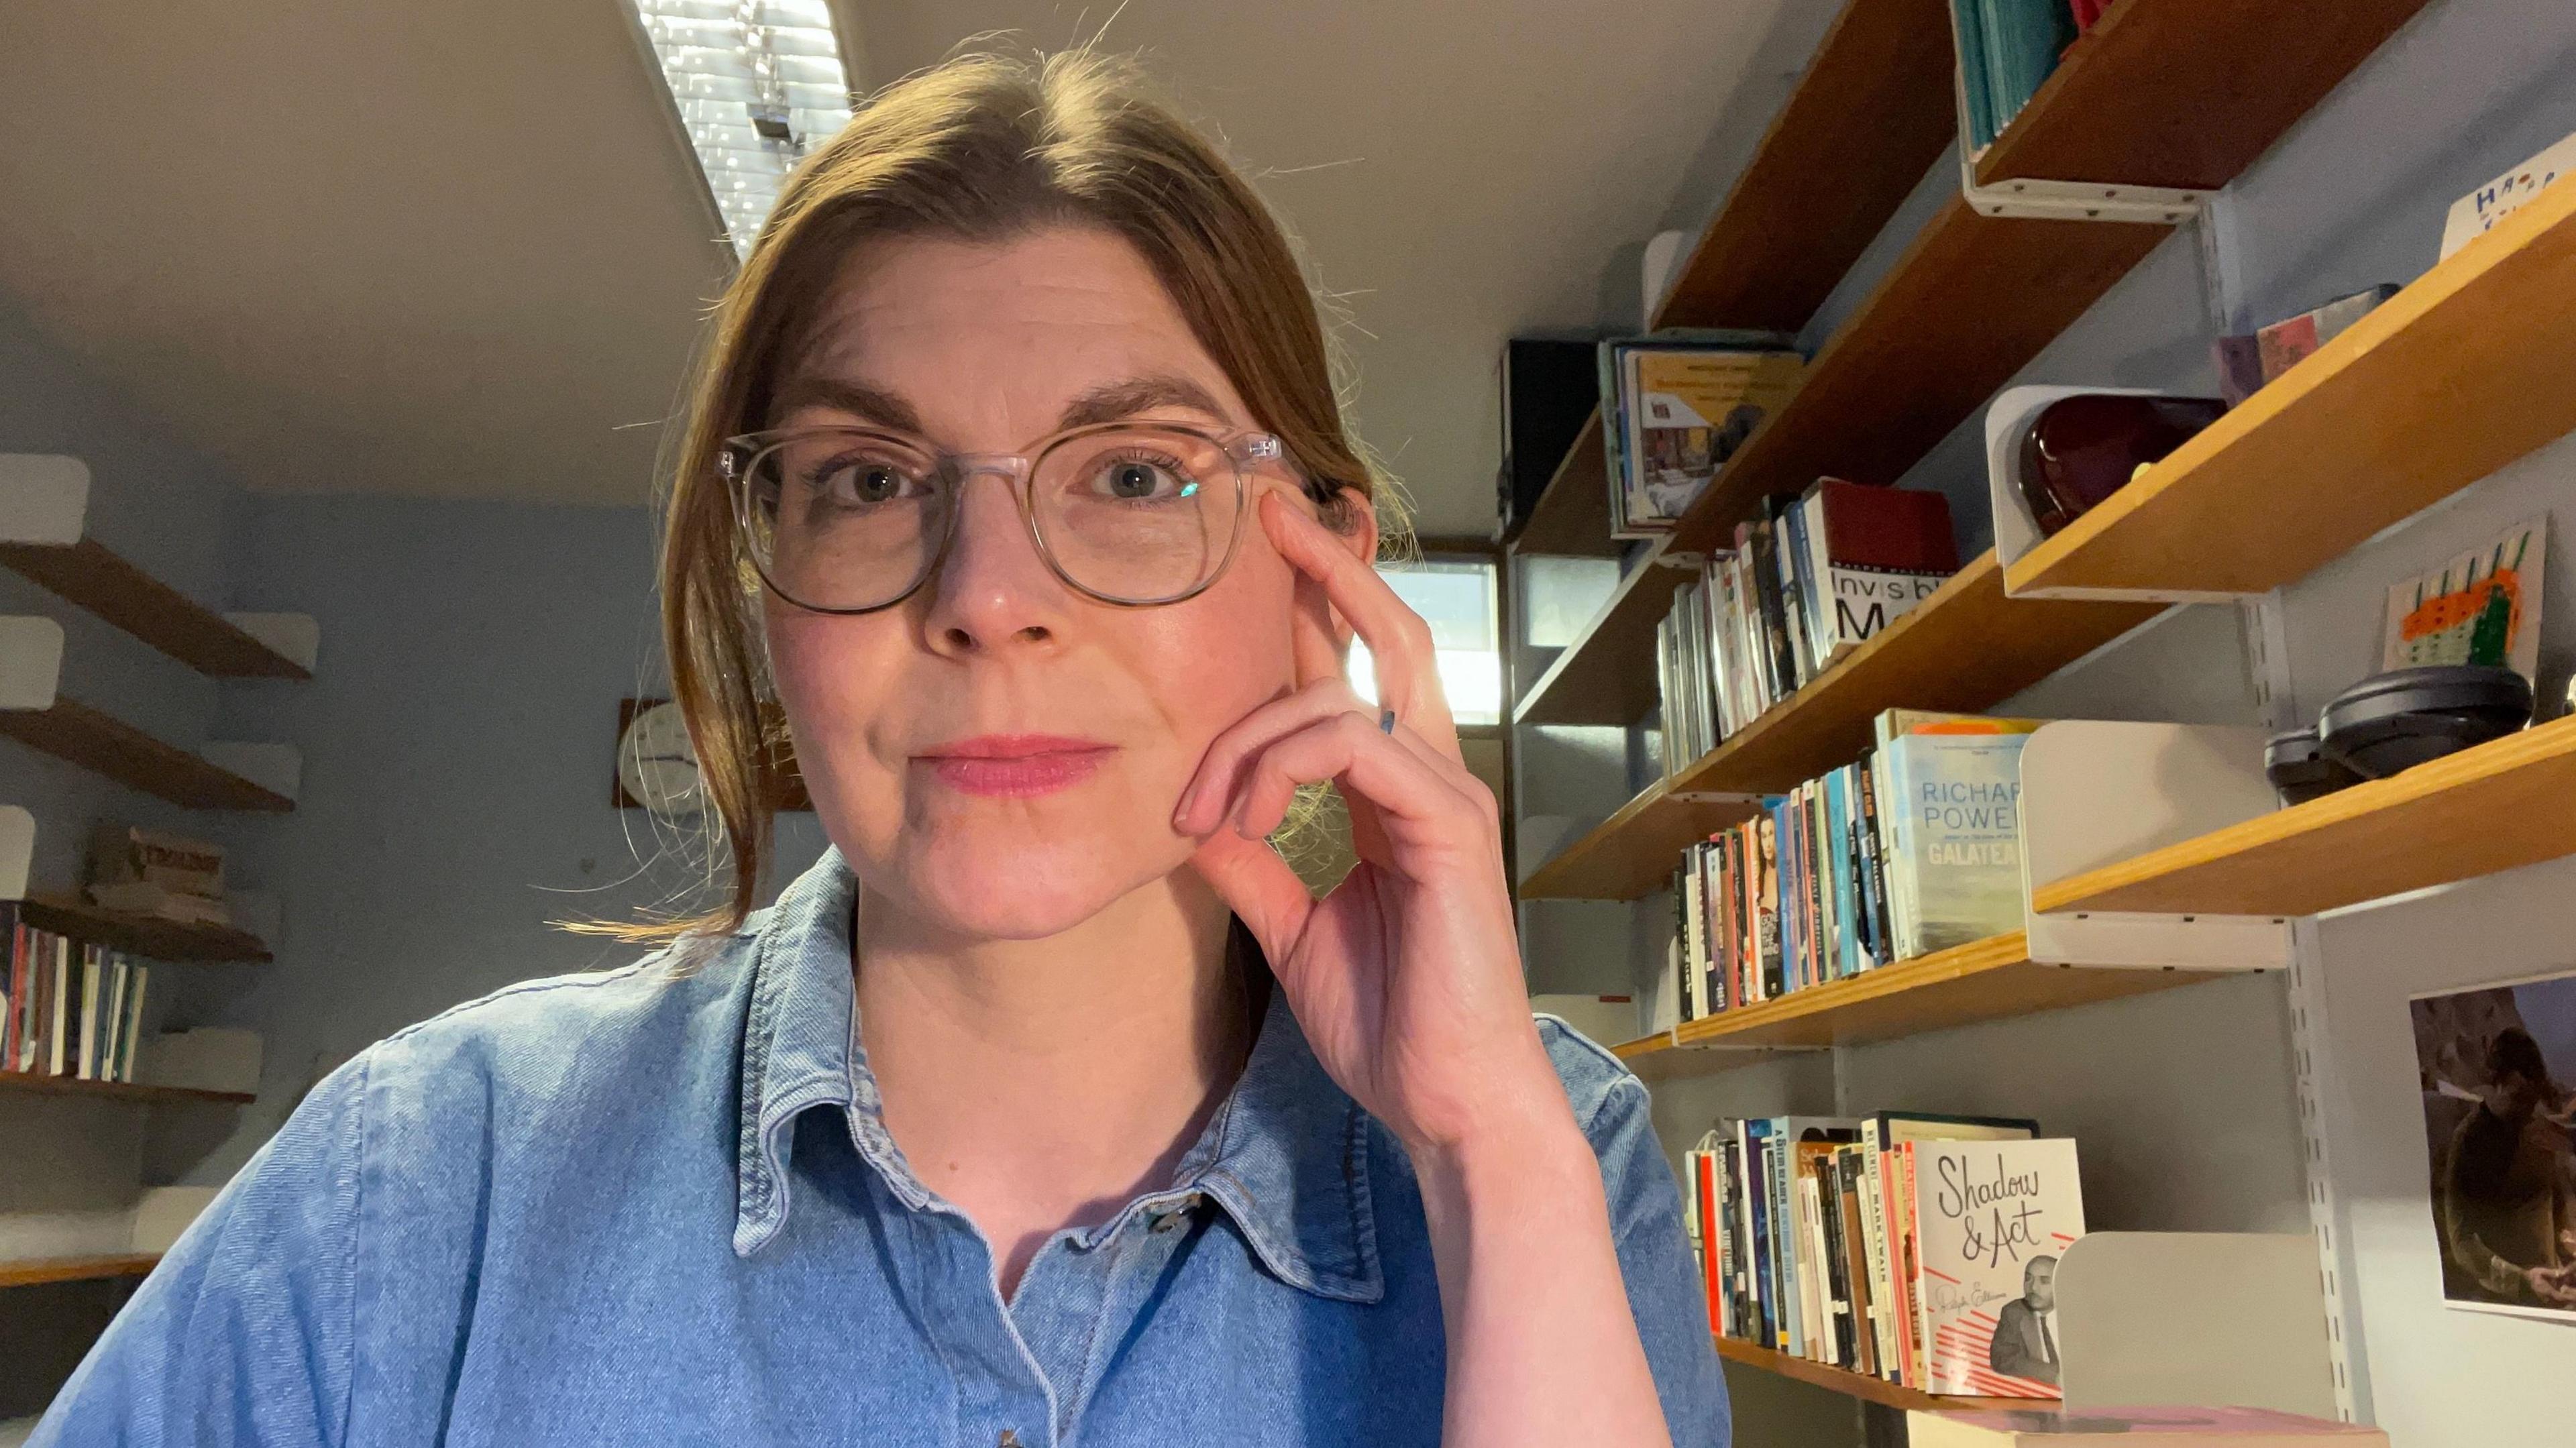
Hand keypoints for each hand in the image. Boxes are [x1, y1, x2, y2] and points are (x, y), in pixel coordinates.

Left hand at [1174, 491, 1568, 1158]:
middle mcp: (1428, 779)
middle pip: (1386, 640)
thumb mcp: (1292, 930)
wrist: (1448, 1101)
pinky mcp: (1446, 825)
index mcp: (1392, 799)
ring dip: (1244, 739)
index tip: (1270, 549)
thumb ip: (1251, 866)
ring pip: (1335, 701)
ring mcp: (1444, 796)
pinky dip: (1278, 767)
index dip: (1314, 611)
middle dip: (1327, 568)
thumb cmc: (1389, 1025)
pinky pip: (1352, 747)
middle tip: (1270, 510)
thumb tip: (1188, 821)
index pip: (1351, 681)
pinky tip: (1241, 819)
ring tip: (1199, 811)